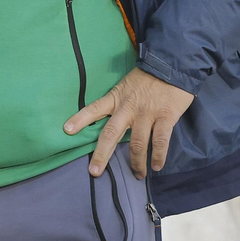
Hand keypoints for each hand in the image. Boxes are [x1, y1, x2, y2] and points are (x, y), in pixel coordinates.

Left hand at [63, 66, 194, 179]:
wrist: (172, 65)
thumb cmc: (148, 77)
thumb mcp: (126, 85)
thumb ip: (120, 102)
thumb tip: (115, 121)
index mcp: (116, 98)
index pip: (94, 108)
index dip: (80, 119)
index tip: (67, 130)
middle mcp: (128, 108)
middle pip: (111, 134)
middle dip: (102, 154)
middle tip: (94, 171)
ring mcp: (147, 114)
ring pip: (138, 144)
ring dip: (136, 163)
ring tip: (137, 174)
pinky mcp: (165, 117)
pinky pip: (160, 141)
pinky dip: (159, 156)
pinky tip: (157, 166)